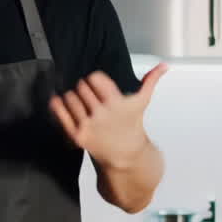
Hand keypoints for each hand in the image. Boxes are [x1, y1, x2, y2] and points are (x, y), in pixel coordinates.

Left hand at [49, 63, 166, 167]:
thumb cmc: (132, 125)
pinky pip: (60, 113)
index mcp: (115, 102)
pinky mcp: (77, 135)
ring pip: (69, 97)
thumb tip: (164, 66)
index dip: (94, 80)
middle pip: (80, 86)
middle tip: (90, 96)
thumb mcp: (142, 102)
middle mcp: (101, 113)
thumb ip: (151, 81)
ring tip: (82, 104)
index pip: (94, 78)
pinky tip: (61, 102)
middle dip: (84, 89)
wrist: (126, 155)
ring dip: (73, 97)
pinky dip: (58, 105)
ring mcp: (88, 125)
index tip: (97, 85)